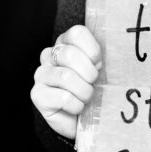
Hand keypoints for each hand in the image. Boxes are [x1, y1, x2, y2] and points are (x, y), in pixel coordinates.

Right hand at [30, 25, 101, 139]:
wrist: (82, 119)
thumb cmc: (93, 89)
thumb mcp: (100, 69)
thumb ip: (101, 56)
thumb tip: (112, 52)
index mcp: (66, 42)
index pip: (76, 33)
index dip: (92, 50)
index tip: (98, 64)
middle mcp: (49, 55)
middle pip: (69, 54)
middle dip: (89, 73)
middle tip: (93, 83)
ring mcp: (41, 74)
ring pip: (66, 77)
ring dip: (84, 91)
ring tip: (87, 97)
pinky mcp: (37, 94)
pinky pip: (63, 97)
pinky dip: (77, 105)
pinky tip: (77, 107)